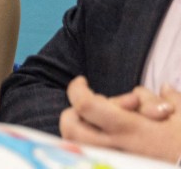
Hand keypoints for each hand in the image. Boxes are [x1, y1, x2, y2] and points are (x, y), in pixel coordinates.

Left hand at [60, 76, 180, 161]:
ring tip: (122, 125)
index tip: (82, 81)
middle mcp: (116, 147)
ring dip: (91, 128)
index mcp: (131, 128)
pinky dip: (101, 143)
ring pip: (82, 143)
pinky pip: (96, 154)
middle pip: (72, 128)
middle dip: (75, 113)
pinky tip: (122, 135)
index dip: (77, 89)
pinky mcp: (119, 168)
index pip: (86, 105)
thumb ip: (170, 100)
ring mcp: (115, 162)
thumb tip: (164, 88)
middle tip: (94, 106)